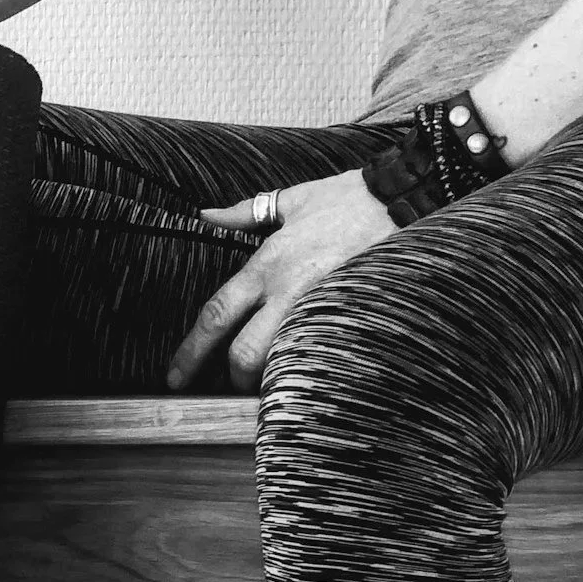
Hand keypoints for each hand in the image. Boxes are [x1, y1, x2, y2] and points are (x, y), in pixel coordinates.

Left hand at [165, 171, 396, 392]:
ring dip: (275, 376)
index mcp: (266, 265)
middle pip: (246, 353)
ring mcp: (323, 306)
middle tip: (233, 385)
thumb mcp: (291, 200)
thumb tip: (206, 214)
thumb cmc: (349, 197)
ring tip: (273, 380)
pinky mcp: (354, 314)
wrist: (407, 196)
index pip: (215, 316)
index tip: (175, 376)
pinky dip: (312, 366)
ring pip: (285, 360)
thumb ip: (244, 213)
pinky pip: (324, 353)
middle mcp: (288, 291)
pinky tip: (311, 371)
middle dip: (235, 378)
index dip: (191, 352)